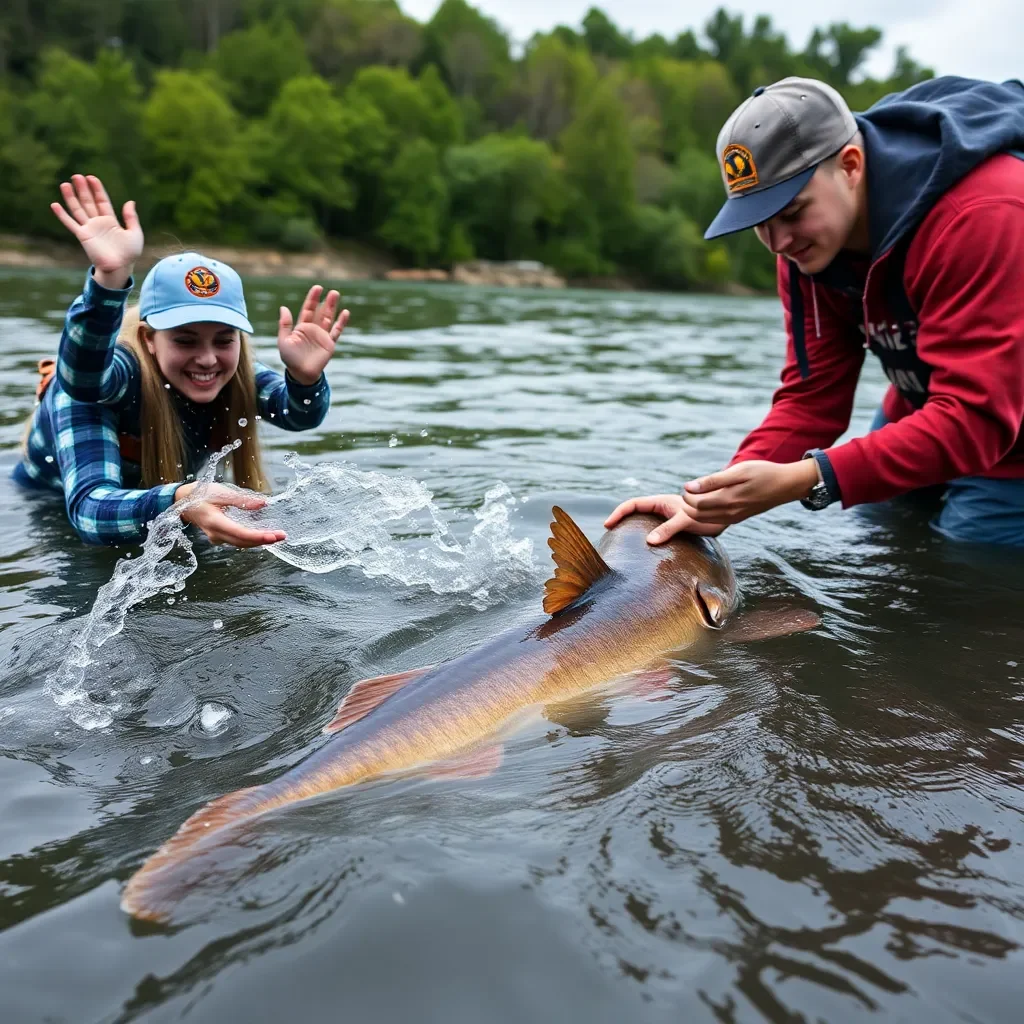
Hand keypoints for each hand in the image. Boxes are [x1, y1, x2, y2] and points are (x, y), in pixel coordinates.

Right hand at [50, 174, 142, 288]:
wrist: (120, 267)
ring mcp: (89, 229)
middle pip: (88, 202)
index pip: (102, 201)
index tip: (92, 178)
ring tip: (65, 184)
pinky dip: (62, 215)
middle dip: (83, 189)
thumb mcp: (135, 233)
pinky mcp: (82, 236)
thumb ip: (131, 218)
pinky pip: (70, 223)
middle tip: (76, 176)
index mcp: (110, 221)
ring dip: (71, 197)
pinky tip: (54, 205)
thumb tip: (130, 201)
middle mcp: (98, 223)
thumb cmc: (129, 253)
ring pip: (78, 209)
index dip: (97, 189)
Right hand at [175, 482, 286, 548]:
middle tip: (282, 536)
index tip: (274, 536)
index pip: (241, 534)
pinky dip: (251, 539)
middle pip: (243, 542)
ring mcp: (216, 537)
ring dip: (259, 541)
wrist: (182, 501)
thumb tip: (264, 504)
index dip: (259, 536)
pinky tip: (263, 535)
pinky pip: (237, 541)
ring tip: (277, 536)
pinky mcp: (219, 536)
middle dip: (264, 540)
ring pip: (241, 544)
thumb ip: (242, 499)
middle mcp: (216, 534)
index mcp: (214, 522)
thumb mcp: (220, 492)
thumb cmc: (200, 494)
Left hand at [278, 285, 349, 385]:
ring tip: (336, 295)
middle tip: (332, 291)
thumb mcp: (284, 340)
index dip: (312, 299)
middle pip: (321, 312)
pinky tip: (345, 313)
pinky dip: (341, 323)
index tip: (317, 288)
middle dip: (326, 302)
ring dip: (333, 307)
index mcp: (302, 327)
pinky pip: (336, 331)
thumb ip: (285, 324)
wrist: (301, 374)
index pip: (308, 309)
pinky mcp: (330, 344)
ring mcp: (322, 336)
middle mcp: (313, 329)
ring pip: (329, 318)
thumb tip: (283, 307)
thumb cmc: (290, 358)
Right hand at [604, 494, 726, 544]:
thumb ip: (668, 529)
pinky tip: (644, 551)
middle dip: (621, 520)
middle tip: (610, 534)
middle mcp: (661, 510)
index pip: (633, 504)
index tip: (608, 525)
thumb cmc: (706, 515)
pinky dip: (645, 539)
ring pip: (643, 523)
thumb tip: (649, 541)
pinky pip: (654, 533)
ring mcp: (666, 519)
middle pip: (634, 512)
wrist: (723, 515)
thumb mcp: (686, 520)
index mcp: (660, 502)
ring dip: (632, 529)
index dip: (619, 513)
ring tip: (622, 543)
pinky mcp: (672, 529)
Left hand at [681, 459, 819, 526]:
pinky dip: (705, 515)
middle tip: (688, 492)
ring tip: (695, 497)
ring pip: (705, 520)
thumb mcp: (738, 471)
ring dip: (695, 511)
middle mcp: (730, 513)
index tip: (688, 486)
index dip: (687, 496)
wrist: (786, 485)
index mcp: (728, 500)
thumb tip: (688, 487)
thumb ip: (712, 481)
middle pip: (698, 515)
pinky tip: (706, 503)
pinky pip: (715, 521)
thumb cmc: (762, 472)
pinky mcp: (738, 518)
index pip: (696, 504)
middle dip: (688, 505)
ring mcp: (734, 518)